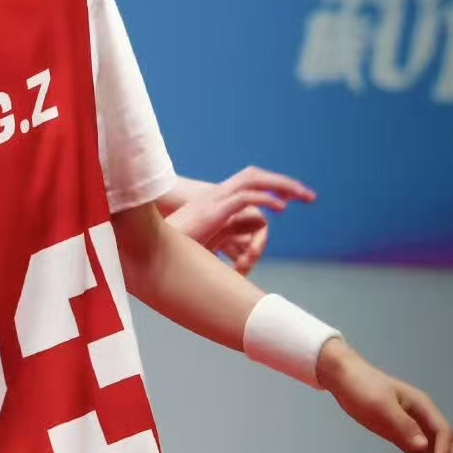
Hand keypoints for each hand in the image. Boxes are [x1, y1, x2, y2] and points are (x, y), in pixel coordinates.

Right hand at [168, 167, 315, 272]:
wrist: (144, 250)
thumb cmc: (166, 257)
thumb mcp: (198, 254)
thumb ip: (218, 257)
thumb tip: (237, 275)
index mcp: (213, 205)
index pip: (247, 190)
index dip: (269, 197)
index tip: (288, 205)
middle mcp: (215, 198)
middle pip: (254, 176)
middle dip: (282, 183)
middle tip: (308, 196)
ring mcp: (214, 201)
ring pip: (254, 180)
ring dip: (281, 185)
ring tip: (303, 197)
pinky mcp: (214, 210)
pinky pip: (245, 198)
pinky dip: (265, 200)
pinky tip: (282, 208)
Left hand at [316, 339, 452, 452]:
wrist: (343, 378)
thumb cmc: (361, 386)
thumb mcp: (380, 405)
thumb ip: (402, 425)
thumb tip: (423, 446)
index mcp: (423, 406)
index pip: (445, 434)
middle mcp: (423, 418)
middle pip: (449, 447)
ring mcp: (414, 427)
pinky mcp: (402, 435)